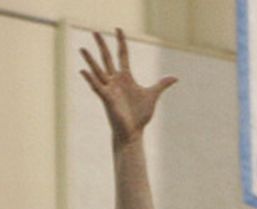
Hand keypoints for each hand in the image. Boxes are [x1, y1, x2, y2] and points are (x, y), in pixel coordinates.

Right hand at [80, 28, 176, 144]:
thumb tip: (175, 78)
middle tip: (94, 31)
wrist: (133, 132)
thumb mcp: (152, 96)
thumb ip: (161, 85)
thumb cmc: (140, 116)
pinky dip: (90, 79)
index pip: (122, 54)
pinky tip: (83, 71)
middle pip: (107, 58)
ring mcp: (109, 89)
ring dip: (89, 60)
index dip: (121, 42)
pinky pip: (97, 87)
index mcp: (126, 77)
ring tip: (81, 48)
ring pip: (98, 70)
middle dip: (102, 45)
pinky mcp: (107, 99)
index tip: (118, 29)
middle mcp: (115, 80)